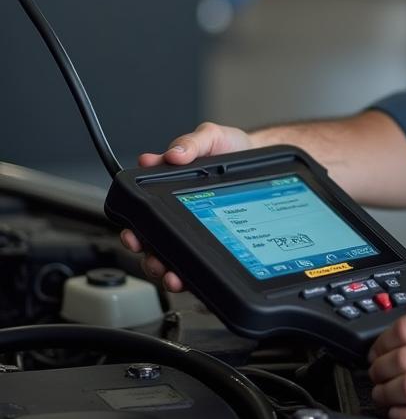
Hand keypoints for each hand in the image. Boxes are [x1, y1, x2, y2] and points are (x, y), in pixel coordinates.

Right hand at [121, 122, 253, 291]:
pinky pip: (195, 264)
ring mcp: (193, 230)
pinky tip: (189, 280)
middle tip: (154, 259)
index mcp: (168, 189)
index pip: (141, 212)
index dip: (132, 225)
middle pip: (151, 241)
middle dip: (148, 255)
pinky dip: (189, 276)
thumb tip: (172, 154)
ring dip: (165, 270)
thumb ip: (192, 142)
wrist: (260, 160)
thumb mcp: (212, 137)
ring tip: (172, 275)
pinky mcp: (211, 243)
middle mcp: (176, 212)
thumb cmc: (232, 149)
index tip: (133, 232)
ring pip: (169, 257)